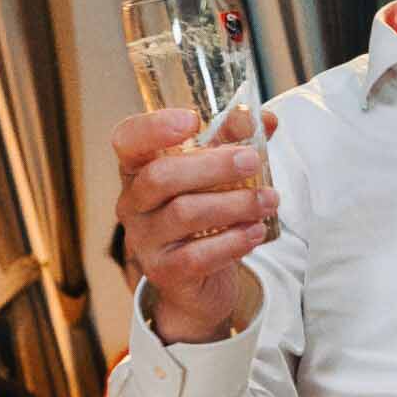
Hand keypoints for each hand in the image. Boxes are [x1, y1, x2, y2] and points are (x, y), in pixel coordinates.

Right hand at [113, 107, 280, 344]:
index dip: (154, 128)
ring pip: (184, 214)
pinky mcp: (164, 271)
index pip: (128, 140)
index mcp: (139, 168)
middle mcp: (133, 203)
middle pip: (160, 176)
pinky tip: (256, 232)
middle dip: (212, 166)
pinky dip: (232, 242)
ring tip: (268, 200)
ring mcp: (144, 240)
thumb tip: (262, 118)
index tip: (192, 120)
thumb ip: (235, 141)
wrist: (199, 279)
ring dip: (234, 203)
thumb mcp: (217, 173)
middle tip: (252, 161)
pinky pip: (196, 255)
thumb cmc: (205, 213)